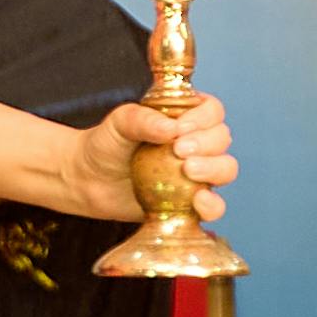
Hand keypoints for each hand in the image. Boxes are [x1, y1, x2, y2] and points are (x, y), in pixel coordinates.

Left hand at [73, 91, 232, 227]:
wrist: (89, 181)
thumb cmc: (106, 144)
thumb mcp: (119, 123)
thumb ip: (141, 119)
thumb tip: (172, 129)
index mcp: (185, 117)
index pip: (212, 111)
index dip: (203, 118)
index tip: (179, 129)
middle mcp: (197, 144)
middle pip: (222, 138)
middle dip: (207, 143)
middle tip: (178, 150)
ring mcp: (197, 174)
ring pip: (226, 169)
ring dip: (214, 169)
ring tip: (188, 170)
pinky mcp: (191, 203)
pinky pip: (215, 206)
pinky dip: (213, 205)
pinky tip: (198, 201)